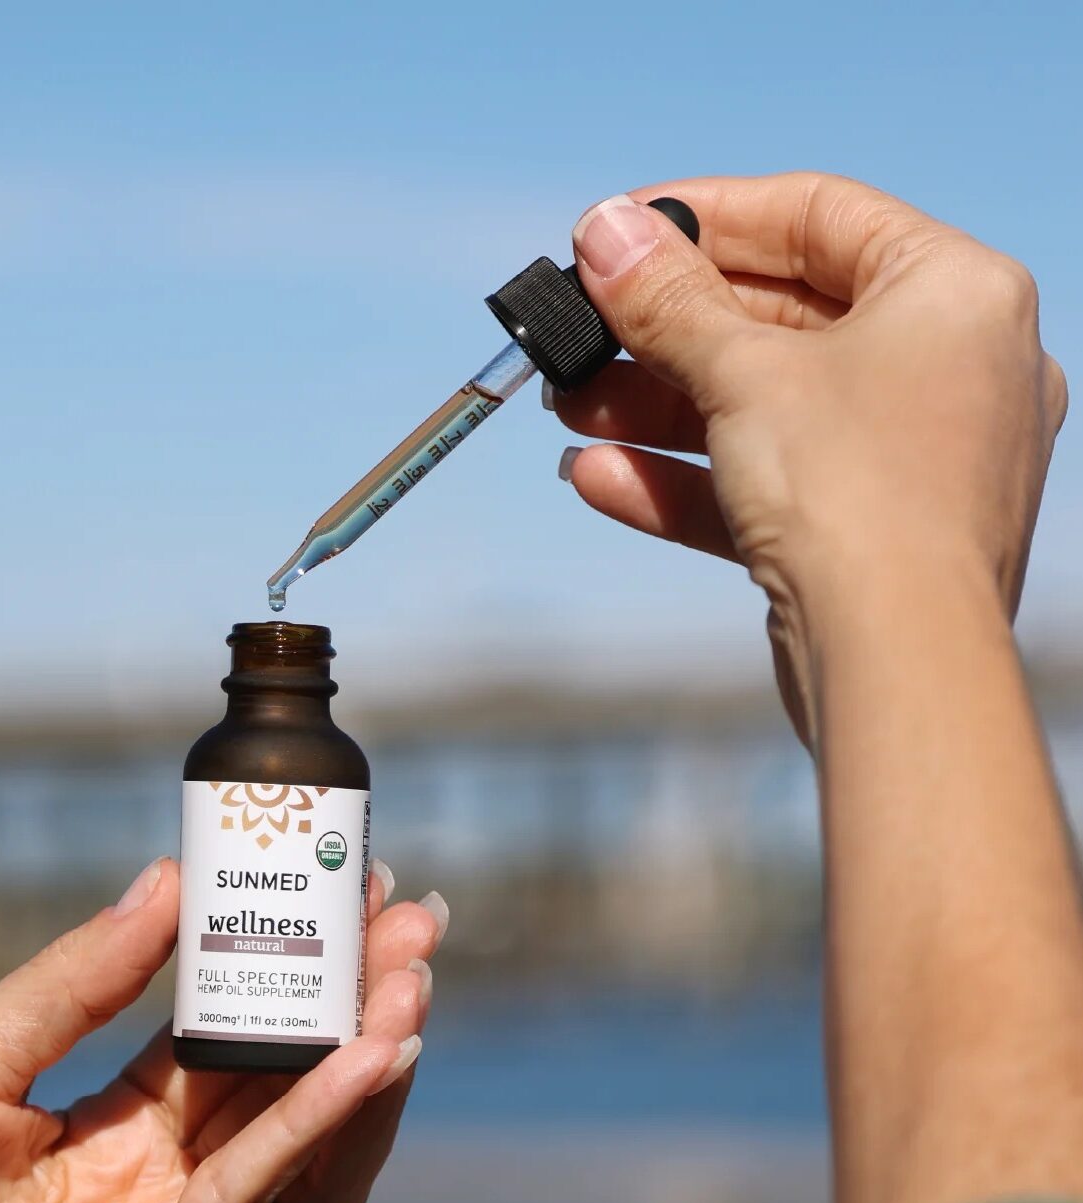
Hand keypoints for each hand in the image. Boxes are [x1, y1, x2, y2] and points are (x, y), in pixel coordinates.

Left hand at [0, 857, 442, 1202]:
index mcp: (117, 1139)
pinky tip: (365, 1057)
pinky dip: (319, 1125)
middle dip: (354, 1008)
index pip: (233, 1046)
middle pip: (285, 1092)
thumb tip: (167, 880)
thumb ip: (80, 977)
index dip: (289, 974)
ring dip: (363, 1065)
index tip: (344, 896)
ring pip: (301, 1152)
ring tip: (410, 982)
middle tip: (413, 925)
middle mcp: (163, 1195)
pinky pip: (257, 1200)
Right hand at [552, 173, 1067, 743]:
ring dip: (659, 409)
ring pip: (769, 411)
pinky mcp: (872, 540)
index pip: (820, 217)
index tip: (622, 228)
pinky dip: (692, 481)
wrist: (898, 664)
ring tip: (569, 407)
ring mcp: (914, 461)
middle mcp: (950, 368)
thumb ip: (667, 301)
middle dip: (665, 331)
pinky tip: (599, 480)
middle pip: (784, 320)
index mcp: (955, 292)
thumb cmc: (855, 494)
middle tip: (579, 331)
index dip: (709, 216)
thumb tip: (605, 231)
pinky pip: (774, 487)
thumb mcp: (742, 373)